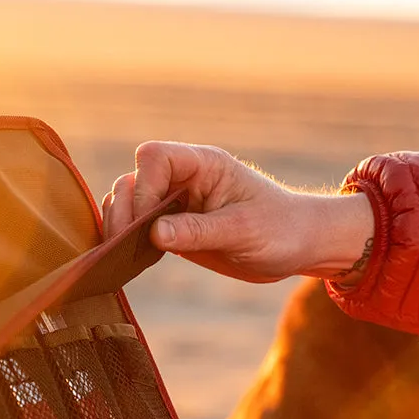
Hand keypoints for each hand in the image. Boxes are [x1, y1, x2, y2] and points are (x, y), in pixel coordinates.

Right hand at [101, 141, 373, 283]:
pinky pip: (138, 227)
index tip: (149, 222)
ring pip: (128, 202)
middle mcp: (185, 179)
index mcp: (204, 165)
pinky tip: (130, 260)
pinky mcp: (174, 228)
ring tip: (122, 254)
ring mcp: (176, 203)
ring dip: (120, 225)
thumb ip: (198, 231)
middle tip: (125, 244)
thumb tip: (152, 233)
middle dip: (124, 209)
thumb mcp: (243, 231)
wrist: (298, 245)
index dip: (144, 187)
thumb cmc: (281, 230)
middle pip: (133, 179)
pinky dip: (127, 241)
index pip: (155, 158)